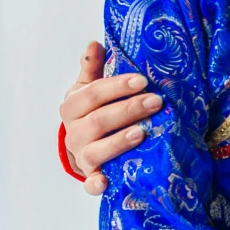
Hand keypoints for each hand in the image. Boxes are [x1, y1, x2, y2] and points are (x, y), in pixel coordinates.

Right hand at [59, 41, 161, 195]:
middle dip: (128, 110)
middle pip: (98, 121)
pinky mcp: (90, 176)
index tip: (143, 80)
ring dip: (118, 142)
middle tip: (156, 102)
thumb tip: (94, 44)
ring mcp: (81, 156)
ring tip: (142, 132)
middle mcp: (74, 132)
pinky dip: (96, 184)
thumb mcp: (89, 89)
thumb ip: (92, 69)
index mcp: (72, 107)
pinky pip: (90, 183)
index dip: (117, 87)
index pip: (93, 94)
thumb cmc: (91, 112)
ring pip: (96, 150)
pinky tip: (107, 182)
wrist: (82, 145)